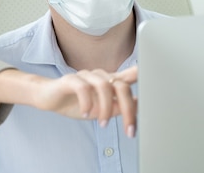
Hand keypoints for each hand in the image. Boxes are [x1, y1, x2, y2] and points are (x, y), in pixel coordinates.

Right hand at [0, 66, 137, 137]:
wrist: (48, 98)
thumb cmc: (75, 102)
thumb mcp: (100, 109)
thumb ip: (118, 106)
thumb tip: (138, 105)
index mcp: (108, 81)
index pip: (129, 75)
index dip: (142, 75)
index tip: (155, 81)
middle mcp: (99, 76)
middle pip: (121, 85)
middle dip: (128, 109)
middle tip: (129, 129)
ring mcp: (85, 76)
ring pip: (104, 86)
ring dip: (106, 108)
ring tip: (102, 123)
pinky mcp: (70, 80)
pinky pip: (83, 87)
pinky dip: (87, 103)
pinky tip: (86, 114)